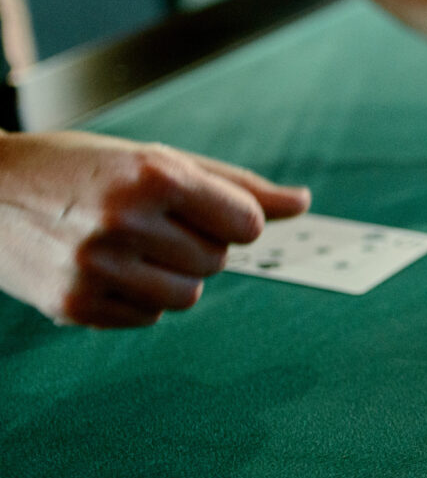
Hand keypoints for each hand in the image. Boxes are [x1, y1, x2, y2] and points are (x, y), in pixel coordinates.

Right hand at [0, 131, 309, 327]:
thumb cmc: (80, 168)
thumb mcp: (155, 160)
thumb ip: (233, 186)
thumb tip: (303, 203)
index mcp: (153, 176)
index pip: (246, 225)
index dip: (229, 218)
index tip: (196, 208)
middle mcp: (124, 221)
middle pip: (218, 262)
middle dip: (195, 244)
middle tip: (146, 222)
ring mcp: (96, 267)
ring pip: (188, 295)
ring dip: (170, 275)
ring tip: (125, 246)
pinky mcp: (74, 305)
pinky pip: (149, 317)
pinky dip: (135, 297)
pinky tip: (100, 267)